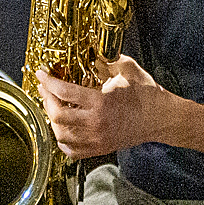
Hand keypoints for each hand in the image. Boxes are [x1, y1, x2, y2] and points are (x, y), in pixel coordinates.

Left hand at [35, 55, 170, 157]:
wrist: (162, 119)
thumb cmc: (147, 94)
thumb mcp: (127, 68)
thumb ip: (105, 59)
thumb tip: (88, 54)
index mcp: (101, 102)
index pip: (65, 92)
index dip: (49, 82)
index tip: (41, 74)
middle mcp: (96, 124)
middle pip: (57, 116)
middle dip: (46, 99)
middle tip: (45, 88)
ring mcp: (97, 139)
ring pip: (61, 135)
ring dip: (52, 120)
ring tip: (52, 106)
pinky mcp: (100, 149)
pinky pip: (72, 151)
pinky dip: (62, 141)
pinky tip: (62, 130)